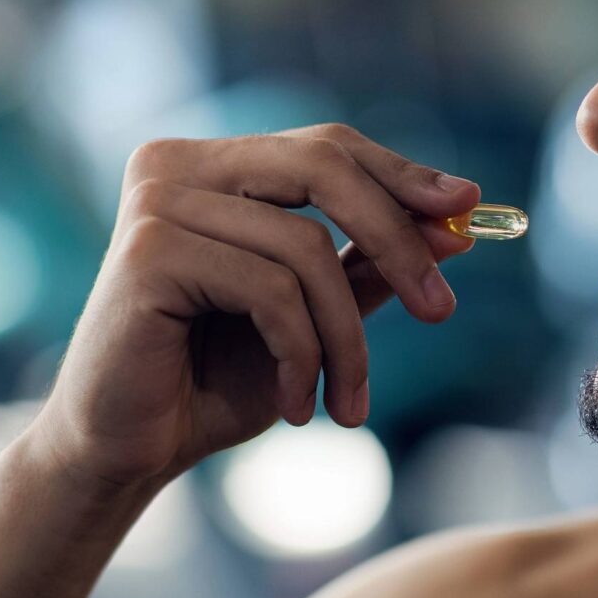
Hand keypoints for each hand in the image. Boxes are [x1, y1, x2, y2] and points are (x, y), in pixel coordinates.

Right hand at [30, 124, 479, 488]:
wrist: (129, 450)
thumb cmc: (216, 378)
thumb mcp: (314, 315)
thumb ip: (370, 264)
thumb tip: (458, 222)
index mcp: (215, 165)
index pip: (327, 147)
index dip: (402, 174)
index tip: (468, 207)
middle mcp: (178, 165)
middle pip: (324, 168)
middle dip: (397, 239)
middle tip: (442, 309)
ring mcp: (157, 202)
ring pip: (306, 249)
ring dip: (346, 340)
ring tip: (348, 403)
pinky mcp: (147, 251)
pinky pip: (270, 291)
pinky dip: (301, 354)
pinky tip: (296, 403)